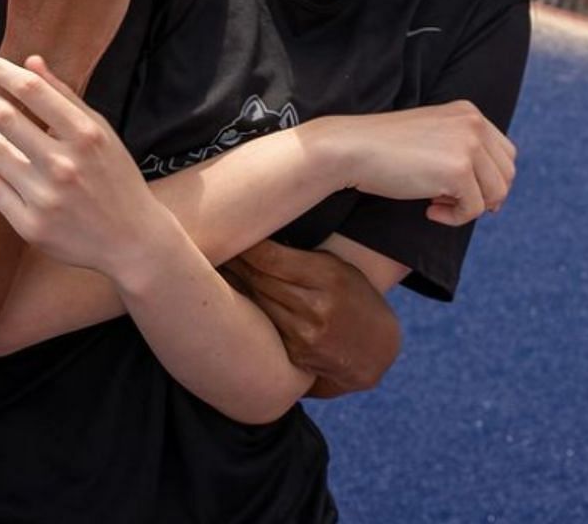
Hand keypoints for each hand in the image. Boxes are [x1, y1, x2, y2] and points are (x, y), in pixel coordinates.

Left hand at [0, 52, 167, 278]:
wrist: (132, 240)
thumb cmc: (116, 179)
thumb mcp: (101, 132)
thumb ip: (65, 96)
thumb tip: (30, 62)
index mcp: (86, 136)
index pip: (31, 90)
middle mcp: (64, 166)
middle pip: (5, 118)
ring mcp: (46, 198)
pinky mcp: (31, 226)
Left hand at [225, 240, 399, 396]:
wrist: (378, 351)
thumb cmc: (354, 299)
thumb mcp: (339, 270)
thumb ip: (301, 260)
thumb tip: (254, 242)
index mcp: (328, 277)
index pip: (270, 258)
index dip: (243, 247)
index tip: (224, 234)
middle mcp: (316, 306)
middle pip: (258, 278)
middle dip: (233, 262)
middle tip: (208, 246)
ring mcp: (305, 334)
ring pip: (256, 302)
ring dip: (234, 284)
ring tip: (216, 268)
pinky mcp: (297, 354)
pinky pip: (264, 325)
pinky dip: (247, 311)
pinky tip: (230, 300)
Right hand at [310, 103, 516, 225]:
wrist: (349, 149)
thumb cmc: (381, 148)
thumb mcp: (429, 137)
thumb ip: (461, 150)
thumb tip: (496, 196)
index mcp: (468, 112)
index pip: (504, 153)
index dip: (488, 179)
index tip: (458, 192)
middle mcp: (473, 124)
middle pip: (506, 174)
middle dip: (483, 195)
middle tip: (447, 201)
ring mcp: (469, 145)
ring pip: (496, 193)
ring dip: (469, 207)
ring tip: (436, 205)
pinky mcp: (459, 170)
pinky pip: (474, 209)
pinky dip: (455, 219)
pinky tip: (428, 212)